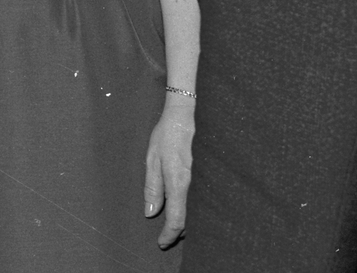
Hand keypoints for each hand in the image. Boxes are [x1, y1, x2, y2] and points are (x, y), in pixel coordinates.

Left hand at [144, 102, 194, 247]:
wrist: (186, 115)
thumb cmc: (167, 134)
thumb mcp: (152, 158)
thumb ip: (152, 186)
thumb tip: (150, 212)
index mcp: (178, 181)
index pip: (176, 219)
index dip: (169, 235)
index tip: (161, 242)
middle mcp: (193, 185)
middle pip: (188, 219)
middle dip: (177, 231)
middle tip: (165, 236)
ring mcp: (203, 181)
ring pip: (196, 211)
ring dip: (186, 221)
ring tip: (173, 224)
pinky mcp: (206, 176)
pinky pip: (201, 200)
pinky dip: (193, 209)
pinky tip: (185, 207)